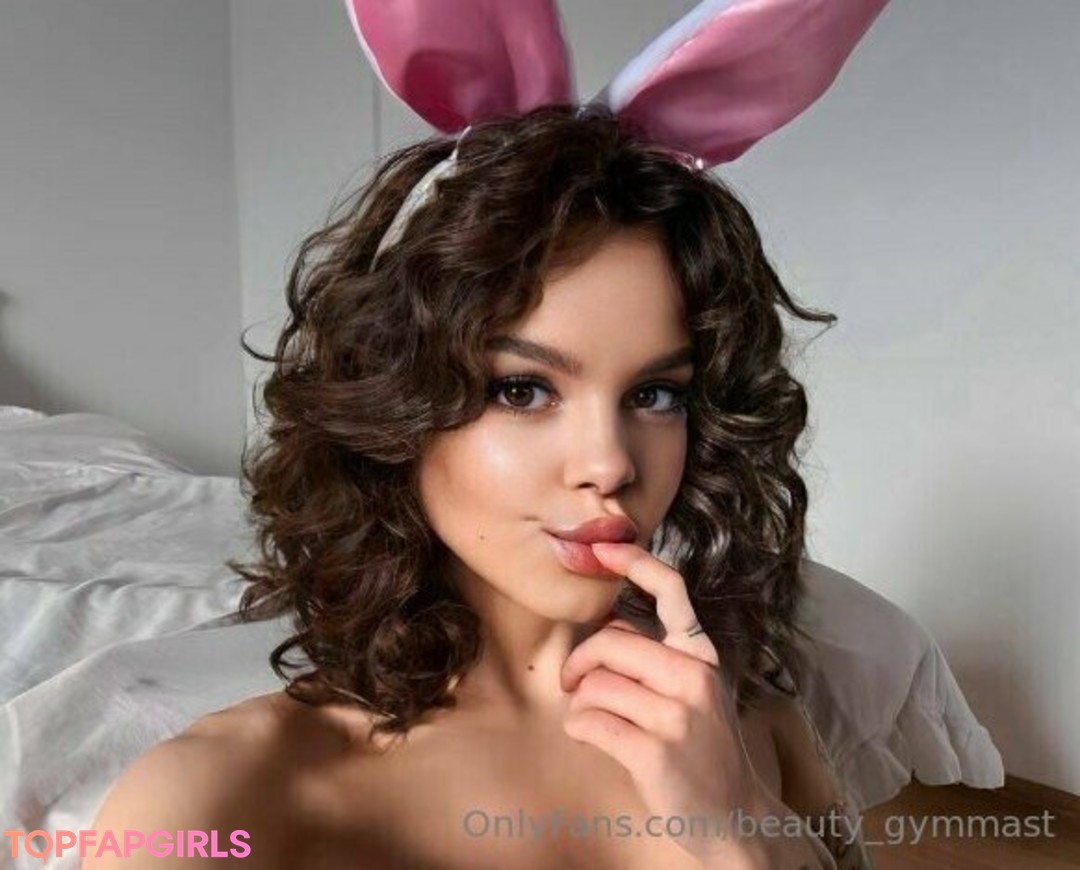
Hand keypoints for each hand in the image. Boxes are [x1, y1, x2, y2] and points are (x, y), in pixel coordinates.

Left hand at [559, 541, 771, 865]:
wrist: (735, 819)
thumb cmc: (703, 750)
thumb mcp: (696, 693)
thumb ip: (660, 656)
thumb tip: (609, 620)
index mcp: (702, 657)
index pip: (672, 590)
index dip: (634, 562)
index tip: (603, 550)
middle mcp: (693, 678)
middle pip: (608, 642)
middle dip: (578, 661)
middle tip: (573, 683)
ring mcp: (676, 717)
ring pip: (594, 685)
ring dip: (580, 703)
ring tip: (594, 719)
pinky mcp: (654, 754)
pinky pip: (589, 722)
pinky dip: (579, 728)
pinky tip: (594, 737)